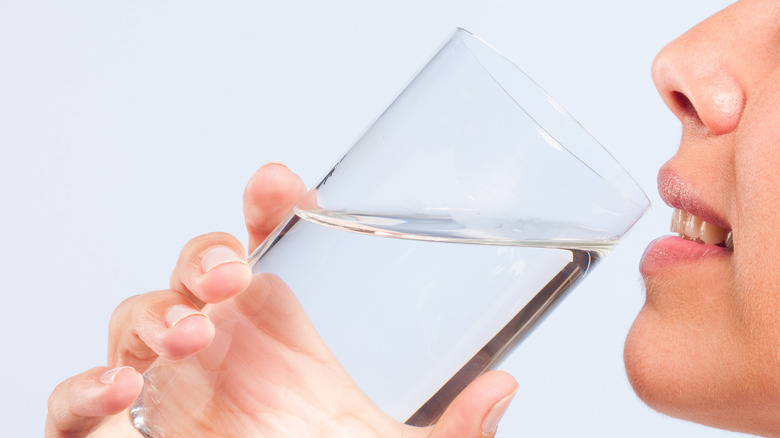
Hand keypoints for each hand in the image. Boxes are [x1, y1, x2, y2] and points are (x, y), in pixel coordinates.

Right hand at [45, 163, 517, 436]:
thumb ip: (454, 425)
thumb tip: (505, 387)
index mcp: (284, 332)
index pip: (268, 244)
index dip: (268, 207)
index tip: (279, 185)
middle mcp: (224, 346)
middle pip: (195, 268)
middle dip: (205, 255)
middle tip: (234, 272)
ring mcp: (171, 384)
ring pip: (137, 317)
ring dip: (155, 314)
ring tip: (192, 335)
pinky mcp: (131, 429)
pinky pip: (79, 400)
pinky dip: (85, 389)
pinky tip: (123, 389)